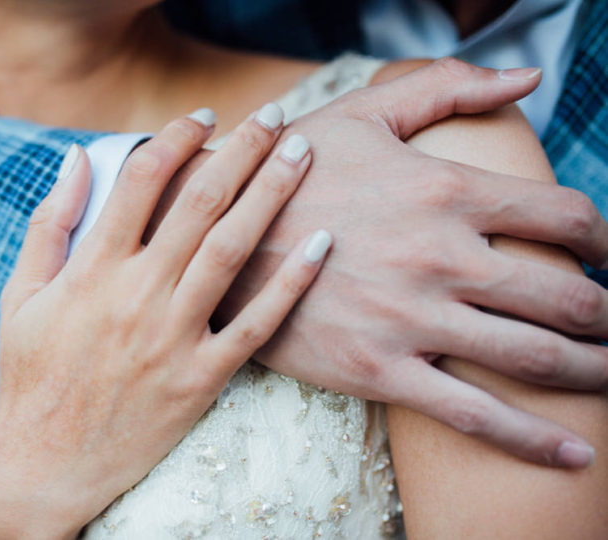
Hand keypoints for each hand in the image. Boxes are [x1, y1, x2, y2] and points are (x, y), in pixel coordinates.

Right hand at [0, 106, 328, 538]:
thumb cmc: (31, 375)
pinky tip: (322, 245)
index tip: (204, 117)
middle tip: (275, 116)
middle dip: (242, 150)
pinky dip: (290, 283)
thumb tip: (77, 157)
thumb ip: (49, 223)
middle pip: (199, 204)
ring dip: (271, 195)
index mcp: (90, 269)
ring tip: (302, 154)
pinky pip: (256, 325)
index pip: (141, 181)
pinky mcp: (200, 378)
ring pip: (231, 251)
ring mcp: (172, 337)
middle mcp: (135, 295)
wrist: (46, 464)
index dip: (176, 137)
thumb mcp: (20, 295)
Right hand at [215, 59, 607, 467]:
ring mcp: (412, 320)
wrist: (211, 238)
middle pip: (567, 295)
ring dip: (594, 370)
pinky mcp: (380, 370)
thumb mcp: (361, 115)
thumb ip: (446, 86)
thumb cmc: (291, 172)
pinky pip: (473, 414)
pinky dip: (533, 437)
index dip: (607, 238)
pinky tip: (576, 451)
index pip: (566, 216)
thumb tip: (525, 75)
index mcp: (444, 190)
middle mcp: (441, 257)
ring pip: (534, 357)